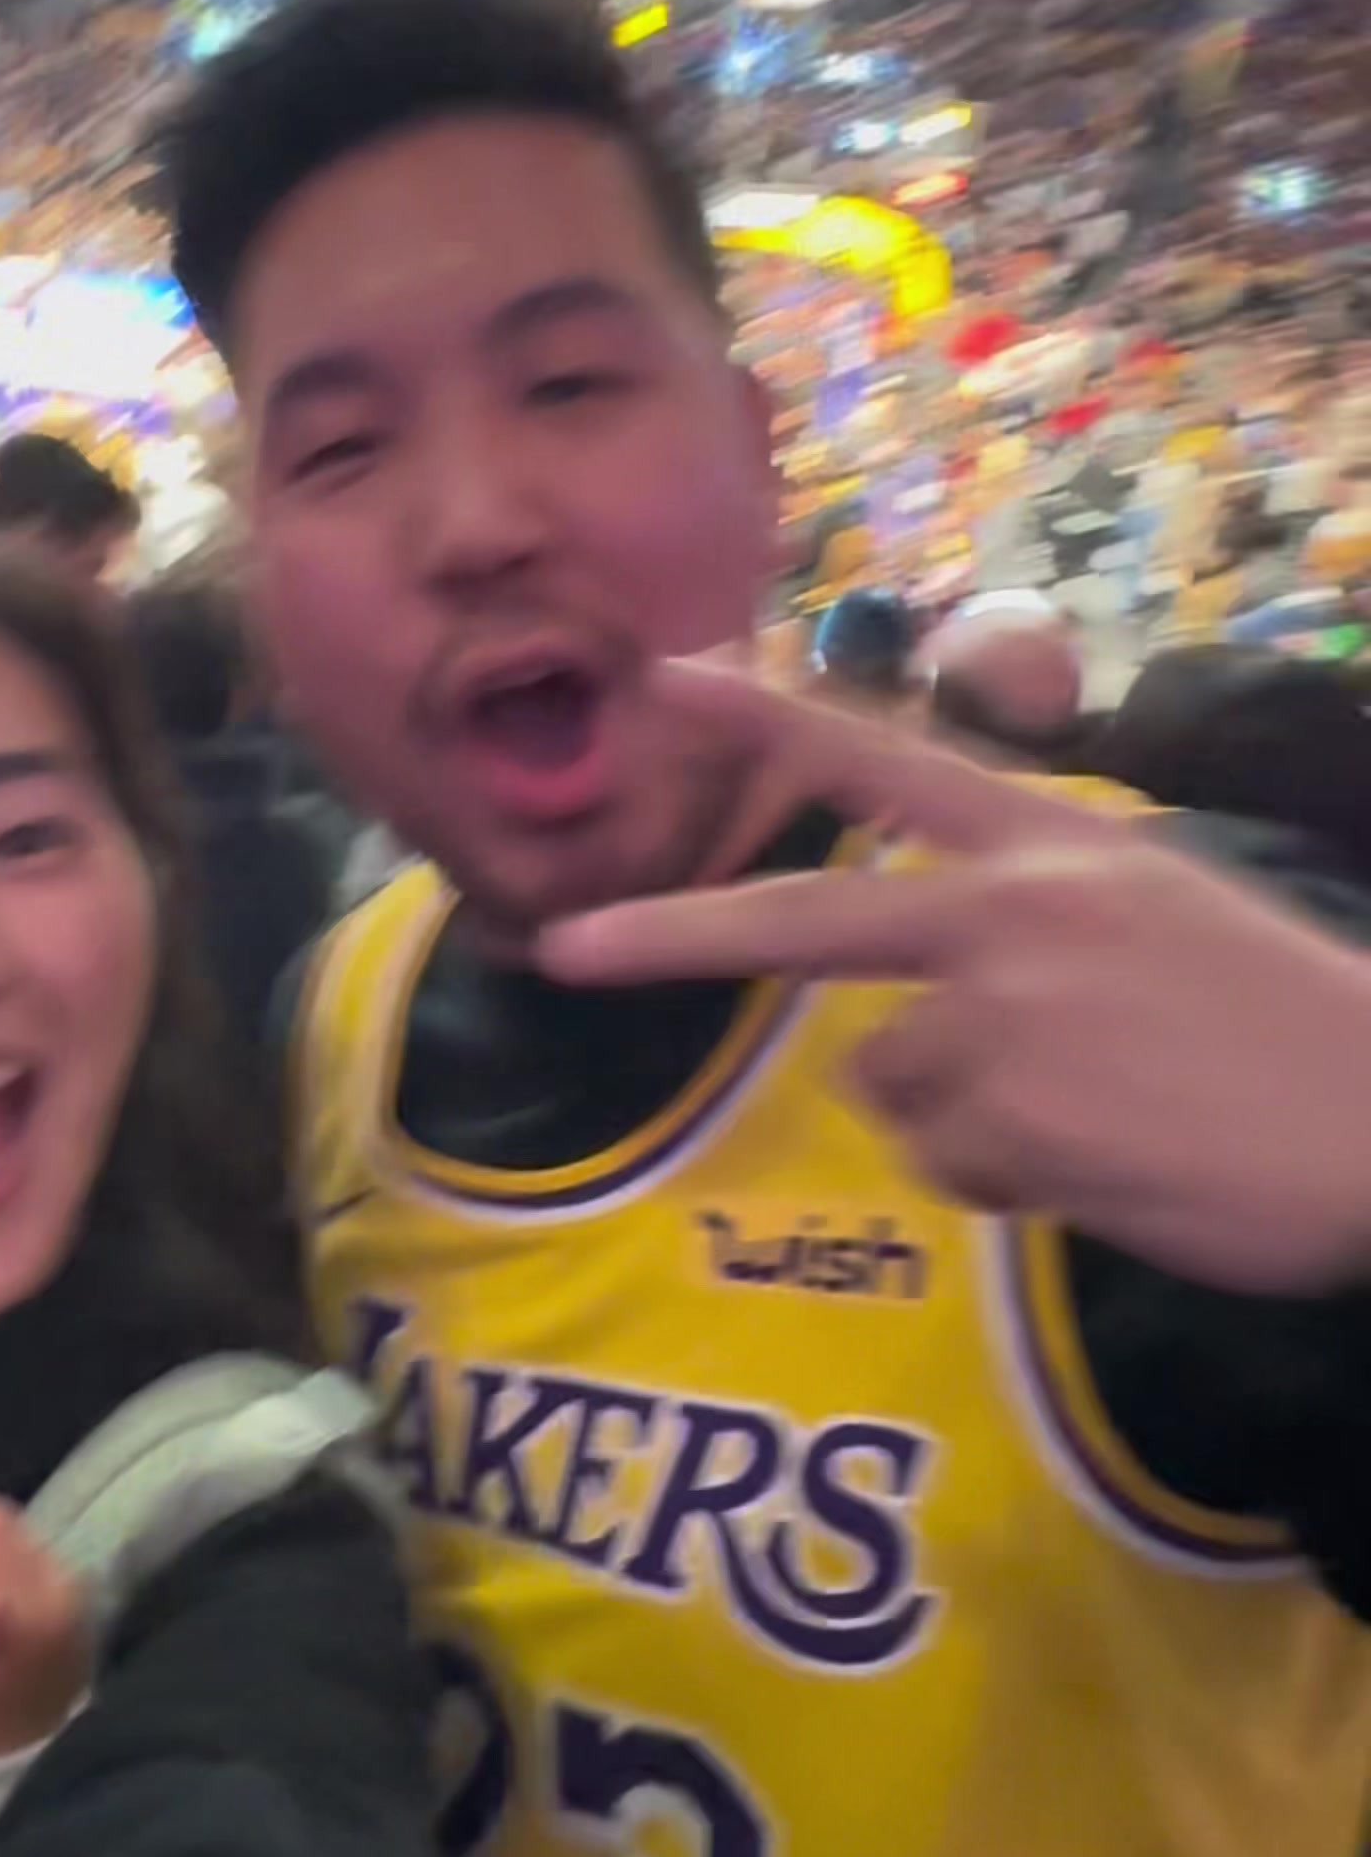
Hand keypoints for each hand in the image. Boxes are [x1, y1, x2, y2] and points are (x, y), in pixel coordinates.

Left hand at [538, 657, 1370, 1295]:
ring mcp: (1005, 1021)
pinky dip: (1011, 1180)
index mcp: (1056, 844)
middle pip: (804, 918)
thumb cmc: (1292, 1030)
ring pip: (896, 1085)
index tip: (667, 676)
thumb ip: (1032, 924)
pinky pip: (952, 1166)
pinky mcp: (1011, 1125)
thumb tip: (918, 1011)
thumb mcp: (1161, 912)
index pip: (888, 761)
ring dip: (968, 1118)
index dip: (770, 718)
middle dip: (670, 934)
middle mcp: (1013, 914)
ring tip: (1102, 1115)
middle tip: (564, 949)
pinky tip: (1109, 1165)